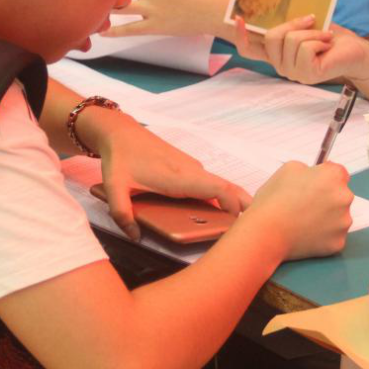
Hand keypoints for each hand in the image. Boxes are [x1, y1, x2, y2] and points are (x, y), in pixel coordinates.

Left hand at [83, 109, 249, 240]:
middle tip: (255, 224)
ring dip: (232, 200)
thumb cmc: (119, 159)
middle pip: (227, 187)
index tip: (238, 223)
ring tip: (238, 222)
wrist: (121, 132)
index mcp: (178, 178)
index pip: (217, 190)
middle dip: (243, 204)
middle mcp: (190, 171)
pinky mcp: (188, 166)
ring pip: (220, 184)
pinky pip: (210, 182)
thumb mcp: (114, 187)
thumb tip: (136, 236)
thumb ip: (122, 214)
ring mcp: (191, 167)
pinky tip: (218, 210)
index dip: (233, 206)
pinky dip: (221, 195)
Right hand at [232, 15, 368, 85]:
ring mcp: (293, 73)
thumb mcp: (304, 26)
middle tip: (312, 19)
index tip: (238, 17)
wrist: (356, 51)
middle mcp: (281, 66)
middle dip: (293, 23)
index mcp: (277, 54)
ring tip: (325, 37)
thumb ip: (286, 24)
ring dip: (313, 32)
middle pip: (271, 37)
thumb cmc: (331, 37)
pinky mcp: (308, 74)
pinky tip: (328, 45)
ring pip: (290, 40)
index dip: (240, 35)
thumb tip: (270, 8)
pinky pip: (305, 48)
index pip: (249, 50)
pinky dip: (319, 39)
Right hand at [238, 161, 352, 259]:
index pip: (338, 173)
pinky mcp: (338, 242)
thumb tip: (314, 177)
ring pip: (339, 216)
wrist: (266, 232)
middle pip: (341, 195)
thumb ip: (308, 170)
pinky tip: (306, 232)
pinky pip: (333, 235)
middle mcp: (344, 198)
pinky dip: (323, 234)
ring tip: (303, 220)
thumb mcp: (288, 169)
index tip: (317, 183)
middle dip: (327, 197)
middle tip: (306, 203)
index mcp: (333, 176)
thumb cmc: (274, 200)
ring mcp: (343, 222)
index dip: (325, 177)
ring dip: (327, 216)